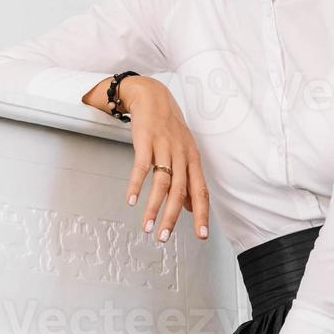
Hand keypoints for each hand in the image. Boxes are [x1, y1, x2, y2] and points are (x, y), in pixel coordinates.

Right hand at [118, 78, 210, 242]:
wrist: (152, 96)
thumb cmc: (168, 127)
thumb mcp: (184, 152)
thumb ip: (188, 179)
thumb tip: (191, 207)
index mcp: (193, 160)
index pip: (201, 191)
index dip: (202, 214)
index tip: (201, 235)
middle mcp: (182, 155)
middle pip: (181, 191)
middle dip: (173, 217)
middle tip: (164, 237)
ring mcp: (164, 147)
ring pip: (162, 183)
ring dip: (154, 207)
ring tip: (147, 227)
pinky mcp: (146, 141)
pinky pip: (142, 167)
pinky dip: (136, 185)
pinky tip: (131, 200)